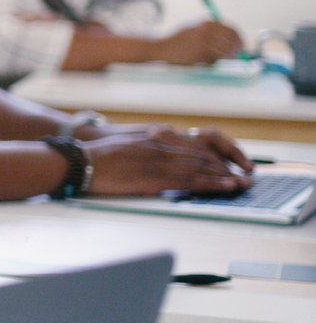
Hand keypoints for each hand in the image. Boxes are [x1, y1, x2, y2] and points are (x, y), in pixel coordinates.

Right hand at [86, 128, 250, 196]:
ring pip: (201, 166)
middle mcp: (161, 144)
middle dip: (226, 166)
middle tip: (244, 175)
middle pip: (202, 154)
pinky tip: (225, 186)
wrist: (78, 161)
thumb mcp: (127, 144)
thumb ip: (148, 148)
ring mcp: (159, 160)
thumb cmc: (98, 157)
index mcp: (155, 135)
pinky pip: (190, 180)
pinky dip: (212, 183)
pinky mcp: (154, 177)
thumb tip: (163, 159)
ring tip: (242, 184)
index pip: (194, 144)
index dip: (216, 155)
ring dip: (225, 175)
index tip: (229, 165)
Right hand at [151, 21, 243, 66]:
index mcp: (206, 23)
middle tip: (237, 55)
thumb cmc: (177, 42)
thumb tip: (232, 40)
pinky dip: (214, 63)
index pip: (231, 30)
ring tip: (221, 60)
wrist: (160, 49)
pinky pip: (215, 60)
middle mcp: (206, 30)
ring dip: (227, 57)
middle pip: (232, 40)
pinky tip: (207, 62)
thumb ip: (210, 31)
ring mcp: (203, 42)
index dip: (239, 39)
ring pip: (225, 51)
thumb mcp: (194, 29)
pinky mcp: (200, 53)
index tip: (241, 46)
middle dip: (237, 49)